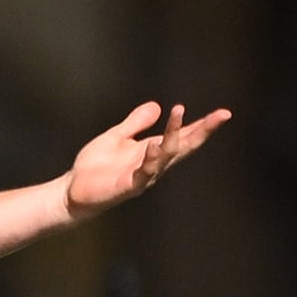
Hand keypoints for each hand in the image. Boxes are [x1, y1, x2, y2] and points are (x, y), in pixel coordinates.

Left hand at [63, 99, 232, 217]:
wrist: (73, 190)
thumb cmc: (96, 167)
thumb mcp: (117, 137)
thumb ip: (136, 123)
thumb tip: (158, 106)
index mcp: (152, 150)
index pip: (182, 136)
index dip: (202, 126)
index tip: (223, 114)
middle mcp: (154, 164)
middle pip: (184, 146)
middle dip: (202, 131)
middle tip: (222, 115)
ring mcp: (142, 176)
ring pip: (166, 156)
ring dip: (173, 136)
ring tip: (178, 115)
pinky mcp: (127, 186)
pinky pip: (143, 174)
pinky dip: (151, 160)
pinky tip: (154, 145)